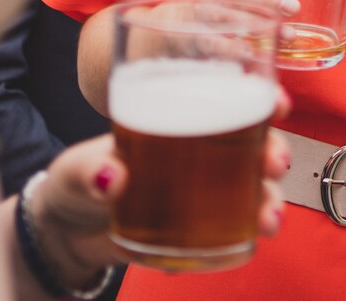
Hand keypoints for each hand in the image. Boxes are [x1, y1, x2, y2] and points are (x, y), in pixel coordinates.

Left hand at [33, 121, 295, 283]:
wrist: (67, 233)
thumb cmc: (78, 181)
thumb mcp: (77, 169)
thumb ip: (90, 172)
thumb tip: (112, 178)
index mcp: (177, 118)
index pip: (228, 98)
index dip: (261, 96)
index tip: (278, 102)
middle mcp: (200, 153)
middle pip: (253, 145)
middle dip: (275, 151)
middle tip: (274, 164)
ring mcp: (202, 193)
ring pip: (253, 190)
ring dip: (270, 201)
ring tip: (269, 220)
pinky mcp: (195, 230)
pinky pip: (230, 233)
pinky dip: (239, 241)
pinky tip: (234, 249)